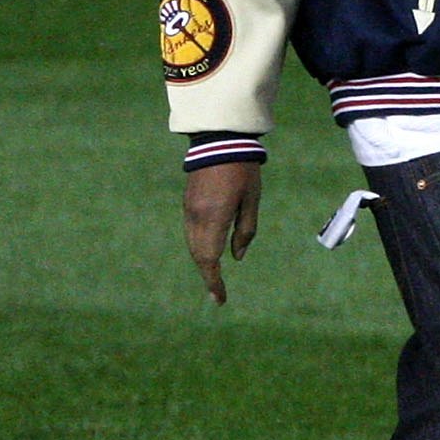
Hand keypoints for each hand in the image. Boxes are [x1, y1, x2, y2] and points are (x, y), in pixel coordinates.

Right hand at [183, 161, 261, 304]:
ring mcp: (189, 210)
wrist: (219, 141)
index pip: (210, 259)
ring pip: (192, 245)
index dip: (214, 281)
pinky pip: (190, 233)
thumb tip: (236, 258)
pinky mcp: (187, 203)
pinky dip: (198, 248)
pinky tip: (208, 253)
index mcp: (214, 218)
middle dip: (208, 276)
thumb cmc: (243, 171)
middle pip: (199, 256)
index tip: (219, 298)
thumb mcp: (252, 201)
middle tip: (218, 294)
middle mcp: (196, 218)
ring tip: (214, 277)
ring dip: (202, 263)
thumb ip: (245, 231)